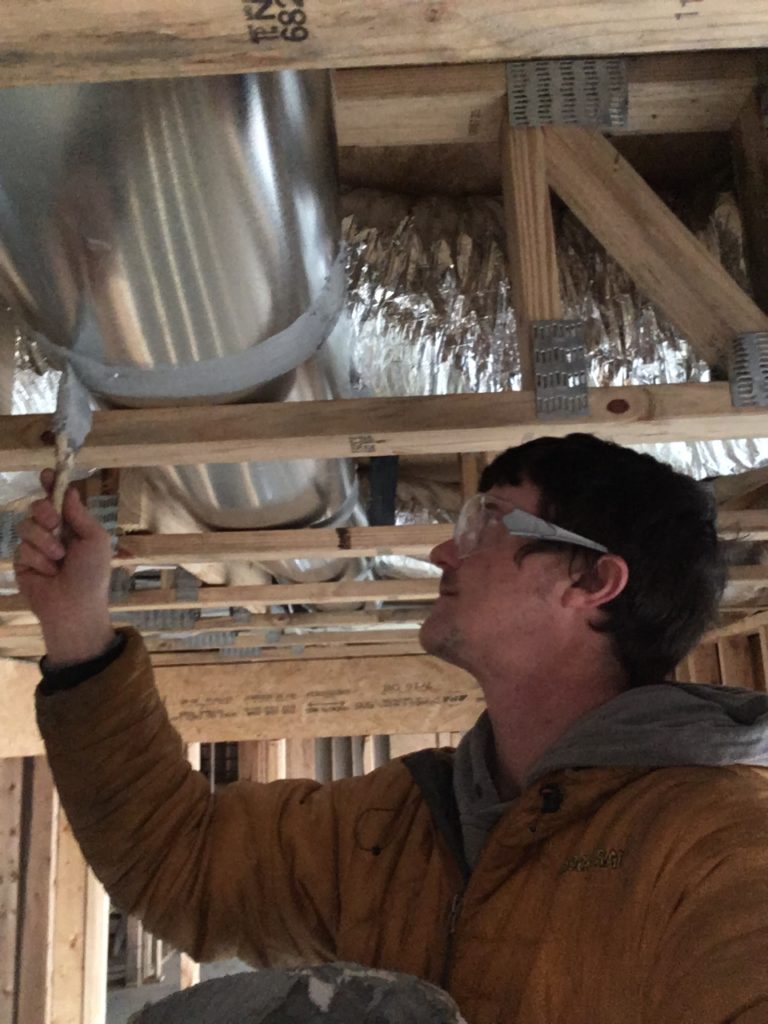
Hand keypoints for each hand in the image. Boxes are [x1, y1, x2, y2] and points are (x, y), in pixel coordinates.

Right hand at [14, 469, 115, 666]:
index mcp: (72, 526)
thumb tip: (70, 490)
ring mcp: (35, 548)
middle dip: (45, 512)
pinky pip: (22, 548)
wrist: (75, 607)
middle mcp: (52, 533)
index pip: (58, 500)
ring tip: (59, 559)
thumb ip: (80, 515)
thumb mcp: (95, 540)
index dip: (51, 485)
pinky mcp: (21, 563)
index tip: (48, 474)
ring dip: (45, 542)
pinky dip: (38, 559)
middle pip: (37, 507)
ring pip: (27, 526)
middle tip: (55, 524)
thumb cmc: (92, 574)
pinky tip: (48, 573)